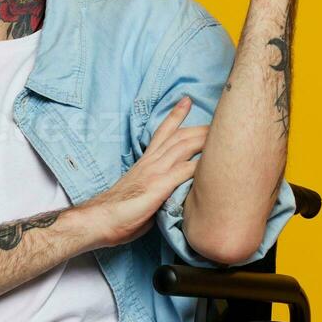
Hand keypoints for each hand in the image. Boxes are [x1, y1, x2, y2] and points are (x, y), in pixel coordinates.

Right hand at [80, 96, 208, 249]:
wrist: (99, 220)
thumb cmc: (117, 214)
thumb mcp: (140, 194)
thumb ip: (157, 189)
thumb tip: (172, 194)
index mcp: (145, 163)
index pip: (162, 133)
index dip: (175, 116)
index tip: (186, 100)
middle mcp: (151, 162)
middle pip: (180, 137)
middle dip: (201, 127)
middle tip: (220, 119)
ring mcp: (155, 172)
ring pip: (184, 147)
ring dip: (205, 140)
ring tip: (222, 134)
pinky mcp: (158, 186)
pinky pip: (184, 171)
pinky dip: (201, 166)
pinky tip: (215, 163)